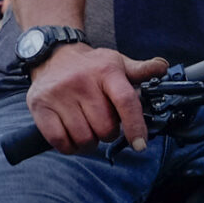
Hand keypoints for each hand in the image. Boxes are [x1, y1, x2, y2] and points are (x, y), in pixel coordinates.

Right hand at [26, 42, 170, 153]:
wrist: (52, 55)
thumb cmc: (91, 66)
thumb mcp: (116, 62)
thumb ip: (141, 70)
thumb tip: (163, 67)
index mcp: (106, 70)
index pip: (125, 101)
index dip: (135, 126)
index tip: (140, 145)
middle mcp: (81, 81)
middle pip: (105, 127)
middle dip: (108, 133)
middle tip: (102, 123)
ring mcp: (58, 94)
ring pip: (84, 138)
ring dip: (89, 142)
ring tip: (87, 128)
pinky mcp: (40, 106)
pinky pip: (60, 141)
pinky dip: (70, 146)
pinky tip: (72, 136)